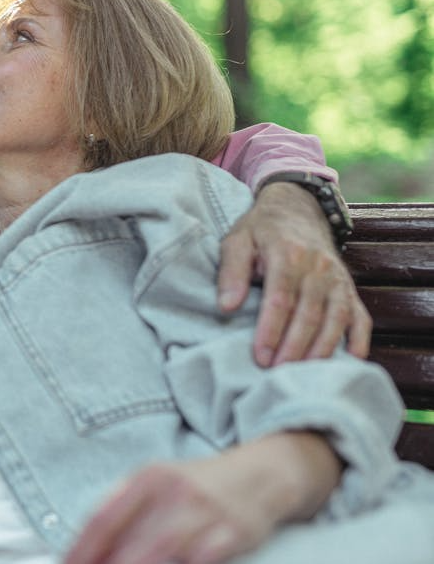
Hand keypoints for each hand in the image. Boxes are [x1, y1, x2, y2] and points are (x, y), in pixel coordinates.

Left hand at [63, 432, 340, 563]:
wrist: (259, 475)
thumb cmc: (196, 488)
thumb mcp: (155, 484)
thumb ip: (121, 509)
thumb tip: (81, 544)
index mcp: (146, 479)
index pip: (102, 518)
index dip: (81, 549)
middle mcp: (171, 492)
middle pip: (129, 543)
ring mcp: (203, 513)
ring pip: (161, 553)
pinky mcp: (232, 533)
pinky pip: (201, 561)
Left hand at [217, 181, 370, 365]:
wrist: (296, 209)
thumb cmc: (260, 230)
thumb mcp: (236, 241)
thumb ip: (230, 273)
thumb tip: (226, 307)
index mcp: (288, 254)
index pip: (281, 298)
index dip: (271, 330)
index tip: (259, 356)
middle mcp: (319, 267)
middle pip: (309, 314)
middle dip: (293, 348)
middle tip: (276, 374)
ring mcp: (338, 279)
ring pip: (335, 320)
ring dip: (321, 350)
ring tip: (303, 376)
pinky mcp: (348, 289)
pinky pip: (360, 318)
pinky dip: (357, 341)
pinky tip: (349, 363)